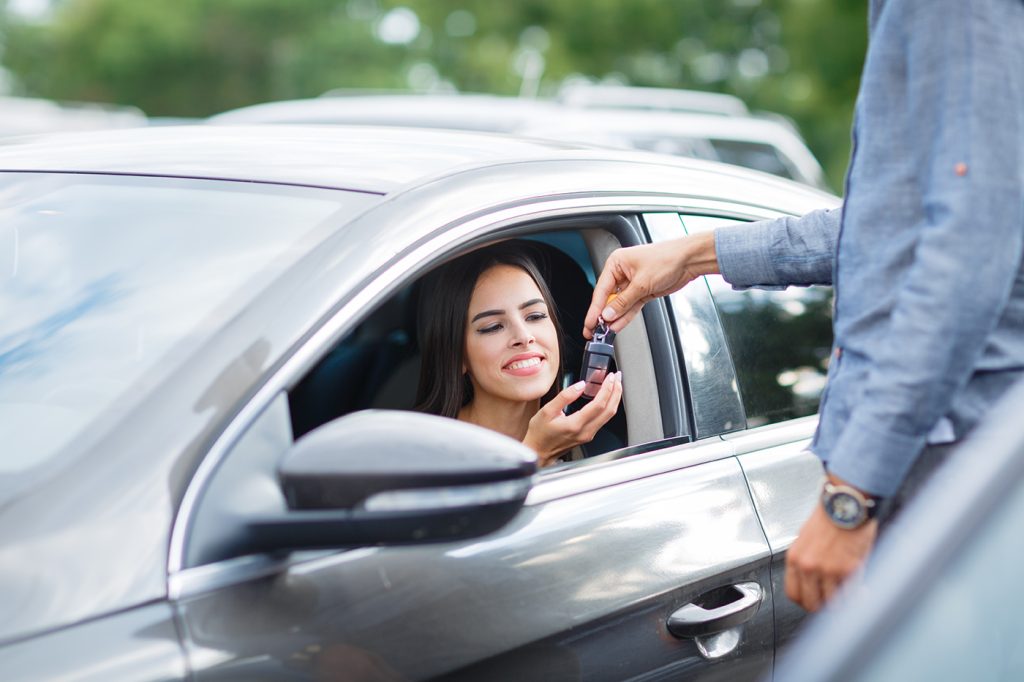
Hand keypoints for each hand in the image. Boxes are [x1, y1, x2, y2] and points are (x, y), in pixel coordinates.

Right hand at [523, 372, 622, 465]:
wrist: (538, 452)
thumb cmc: (539, 433)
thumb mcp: (547, 411)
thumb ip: (564, 397)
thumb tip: (580, 385)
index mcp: (575, 425)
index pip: (599, 405)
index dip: (607, 388)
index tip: (610, 377)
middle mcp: (585, 432)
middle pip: (609, 410)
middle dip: (616, 391)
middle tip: (618, 377)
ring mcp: (588, 435)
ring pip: (609, 416)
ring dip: (614, 398)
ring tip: (615, 384)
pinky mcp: (588, 436)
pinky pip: (604, 419)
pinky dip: (608, 406)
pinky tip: (606, 397)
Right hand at [584, 232, 718, 337]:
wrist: (689, 260)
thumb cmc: (667, 259)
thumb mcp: (641, 283)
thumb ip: (623, 301)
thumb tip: (608, 313)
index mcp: (616, 263)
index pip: (601, 289)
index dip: (595, 308)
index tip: (590, 322)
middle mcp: (622, 272)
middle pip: (608, 298)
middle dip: (602, 315)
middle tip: (594, 330)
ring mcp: (632, 283)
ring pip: (619, 304)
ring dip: (614, 318)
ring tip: (605, 332)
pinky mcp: (642, 291)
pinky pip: (630, 306)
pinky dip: (625, 316)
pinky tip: (617, 325)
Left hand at [784, 491, 877, 611]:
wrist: (846, 502)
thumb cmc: (831, 515)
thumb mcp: (807, 538)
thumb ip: (807, 560)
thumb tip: (812, 579)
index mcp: (794, 558)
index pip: (793, 594)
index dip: (806, 602)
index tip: (816, 601)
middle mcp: (807, 566)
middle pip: (812, 604)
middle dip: (825, 607)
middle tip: (836, 603)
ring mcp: (826, 570)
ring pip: (832, 604)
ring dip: (844, 603)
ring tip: (852, 597)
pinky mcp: (847, 570)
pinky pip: (851, 594)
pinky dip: (858, 596)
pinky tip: (863, 591)